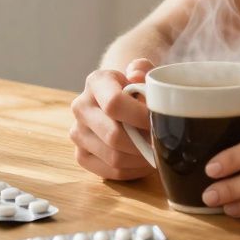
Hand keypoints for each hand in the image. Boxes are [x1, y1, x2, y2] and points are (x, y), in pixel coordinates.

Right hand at [69, 58, 155, 179]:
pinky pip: (111, 172)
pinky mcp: (81, 155)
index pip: (114, 103)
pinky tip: (144, 161)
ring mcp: (78, 133)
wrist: (121, 99)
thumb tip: (136, 75)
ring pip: (114, 157)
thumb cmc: (137, 87)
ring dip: (140, 158)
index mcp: (96, 82)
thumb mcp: (143, 72)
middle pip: (114, 135)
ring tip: (155, 150)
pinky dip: (133, 170)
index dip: (140, 116)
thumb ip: (144, 68)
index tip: (158, 120)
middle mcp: (81, 107)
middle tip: (161, 141)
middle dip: (142, 142)